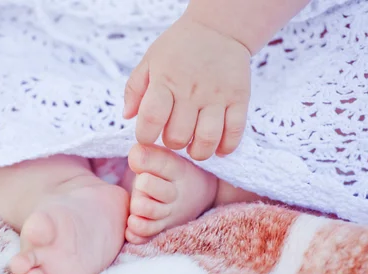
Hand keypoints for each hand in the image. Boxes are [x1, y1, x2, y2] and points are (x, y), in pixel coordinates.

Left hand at [123, 14, 250, 159]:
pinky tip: (217, 146)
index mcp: (165, 81)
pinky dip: (226, 147)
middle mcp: (191, 90)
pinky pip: (234, 132)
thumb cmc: (179, 48)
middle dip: (172, 145)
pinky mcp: (239, 98)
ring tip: (194, 147)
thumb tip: (127, 117)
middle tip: (174, 137)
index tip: (148, 136)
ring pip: (207, 139)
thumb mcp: (149, 60)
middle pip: (178, 136)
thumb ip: (134, 89)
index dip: (145, 136)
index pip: (151, 119)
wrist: (219, 28)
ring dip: (198, 152)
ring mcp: (217, 95)